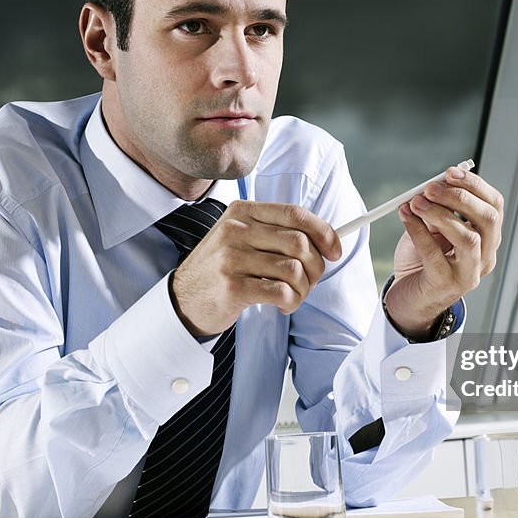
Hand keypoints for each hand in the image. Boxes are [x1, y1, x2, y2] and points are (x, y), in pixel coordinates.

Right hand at [169, 201, 341, 336]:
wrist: (182, 300)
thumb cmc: (221, 270)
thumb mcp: (240, 238)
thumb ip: (275, 233)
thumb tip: (326, 239)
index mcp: (242, 212)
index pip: (295, 214)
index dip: (324, 232)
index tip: (335, 251)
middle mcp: (235, 230)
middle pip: (300, 243)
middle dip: (315, 268)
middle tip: (309, 282)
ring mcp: (231, 258)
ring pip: (294, 270)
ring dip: (303, 290)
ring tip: (293, 297)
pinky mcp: (232, 287)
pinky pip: (281, 292)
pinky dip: (291, 302)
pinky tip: (282, 305)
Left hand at [383, 166, 503, 339]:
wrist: (410, 299)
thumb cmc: (423, 261)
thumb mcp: (435, 229)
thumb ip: (439, 208)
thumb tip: (434, 183)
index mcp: (488, 239)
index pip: (495, 206)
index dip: (475, 185)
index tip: (450, 172)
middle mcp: (485, 257)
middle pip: (488, 220)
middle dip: (460, 198)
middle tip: (430, 187)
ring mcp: (469, 274)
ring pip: (467, 239)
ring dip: (440, 214)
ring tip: (416, 202)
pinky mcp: (446, 285)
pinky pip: (434, 254)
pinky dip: (418, 231)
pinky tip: (405, 217)